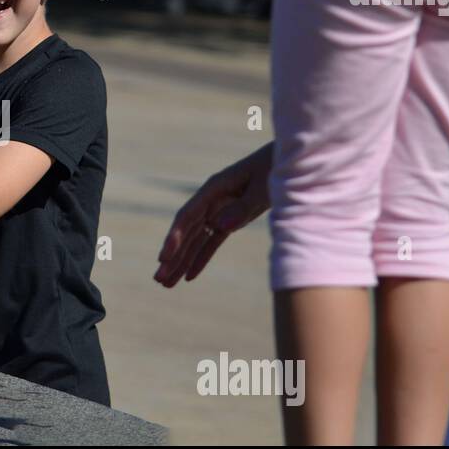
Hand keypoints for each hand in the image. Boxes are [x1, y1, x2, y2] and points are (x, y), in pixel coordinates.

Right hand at [153, 143, 272, 287]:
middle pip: (186, 232)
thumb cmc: (275, 170)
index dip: (174, 238)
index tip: (163, 258)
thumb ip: (241, 207)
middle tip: (158, 279)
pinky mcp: (230, 220)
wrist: (289, 164)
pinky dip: (201, 259)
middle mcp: (211, 200)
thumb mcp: (262, 188)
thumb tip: (217, 226)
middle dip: (173, 257)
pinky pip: (211, 242)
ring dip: (181, 262)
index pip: (188, 217)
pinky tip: (190, 277)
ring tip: (166, 284)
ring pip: (195, 240)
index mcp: (214, 188)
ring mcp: (219, 210)